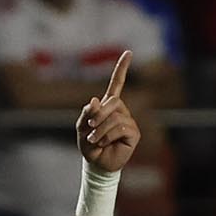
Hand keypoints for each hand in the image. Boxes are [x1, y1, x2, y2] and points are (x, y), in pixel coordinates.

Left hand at [76, 51, 140, 172]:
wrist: (96, 164)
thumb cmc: (89, 145)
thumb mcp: (81, 127)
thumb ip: (87, 113)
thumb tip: (96, 100)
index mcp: (109, 106)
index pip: (117, 84)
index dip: (122, 68)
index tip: (128, 52)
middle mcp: (121, 110)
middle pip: (113, 101)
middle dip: (98, 115)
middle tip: (90, 129)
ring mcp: (129, 121)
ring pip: (115, 117)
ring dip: (100, 130)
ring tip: (95, 140)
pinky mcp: (134, 133)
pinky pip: (121, 127)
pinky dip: (107, 136)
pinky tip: (103, 144)